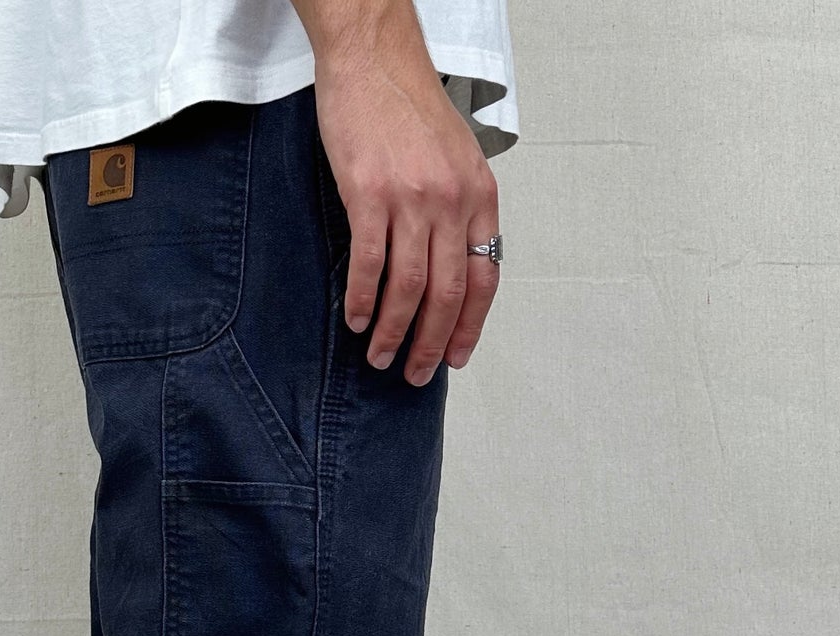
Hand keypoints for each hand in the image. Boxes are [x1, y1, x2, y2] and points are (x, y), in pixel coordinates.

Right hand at [305, 11, 500, 382]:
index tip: (455, 357)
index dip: (469, 327)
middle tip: (416, 374)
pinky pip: (369, 264)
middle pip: (447, 294)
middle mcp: (451, 201)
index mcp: (478, 195)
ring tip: (379, 356)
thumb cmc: (409, 105)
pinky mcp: (369, 194)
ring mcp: (411, 199)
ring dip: (394, 332)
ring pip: (409, 288)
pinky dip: (362, 300)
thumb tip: (451, 263)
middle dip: (431, 344)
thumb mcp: (456, 158)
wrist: (374, 57)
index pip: (483, 279)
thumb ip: (459, 209)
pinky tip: (356, 319)